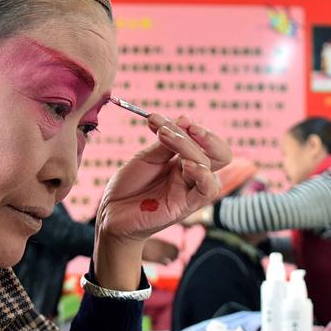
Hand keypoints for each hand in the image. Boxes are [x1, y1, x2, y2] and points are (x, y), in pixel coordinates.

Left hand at [92, 113, 230, 288]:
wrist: (111, 212)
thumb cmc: (129, 186)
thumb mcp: (147, 157)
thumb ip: (166, 142)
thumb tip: (185, 118)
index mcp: (184, 162)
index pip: (204, 143)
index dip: (191, 128)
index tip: (161, 119)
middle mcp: (192, 176)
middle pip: (219, 154)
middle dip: (205, 135)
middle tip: (183, 124)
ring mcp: (190, 191)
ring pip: (209, 165)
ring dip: (189, 146)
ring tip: (165, 135)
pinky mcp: (185, 207)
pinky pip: (206, 191)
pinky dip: (202, 174)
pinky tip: (187, 165)